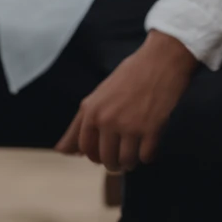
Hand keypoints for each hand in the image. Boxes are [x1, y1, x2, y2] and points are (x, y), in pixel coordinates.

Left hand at [55, 30, 198, 170]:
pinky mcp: (151, 129)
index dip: (96, 154)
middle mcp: (107, 120)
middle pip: (106, 159)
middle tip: (123, 152)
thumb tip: (60, 151)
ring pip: (126, 162)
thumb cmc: (130, 75)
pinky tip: (149, 143)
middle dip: (115, 161)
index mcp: (92, 110)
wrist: (161, 60)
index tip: (106, 150)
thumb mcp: (98, 95)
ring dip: (131, 161)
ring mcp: (130, 125)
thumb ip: (79, 124)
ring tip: (136, 150)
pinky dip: (148, 155)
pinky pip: (146, 157)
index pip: (86, 149)